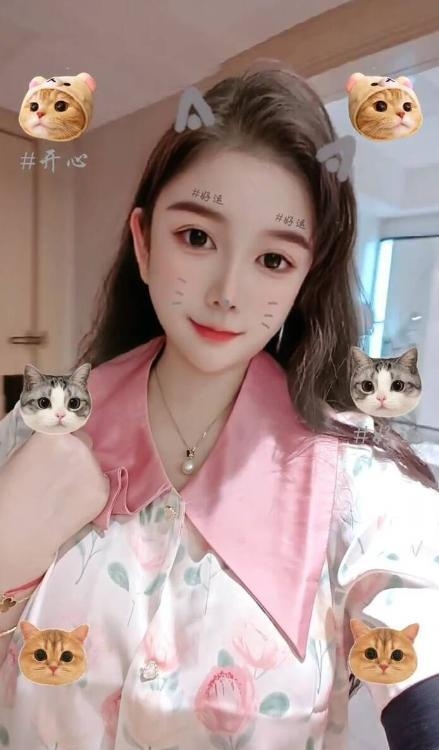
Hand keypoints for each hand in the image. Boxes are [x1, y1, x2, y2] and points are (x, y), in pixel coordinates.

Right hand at [0, 430, 109, 590]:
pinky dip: (91, 492)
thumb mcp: (22, 454)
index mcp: (55, 434)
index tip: (64, 439)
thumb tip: (58, 436)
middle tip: (59, 475)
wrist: (18, 531)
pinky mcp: (103, 491)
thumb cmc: (11, 492)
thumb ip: (45, 443)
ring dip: (84, 473)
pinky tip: (73, 505)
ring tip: (64, 494)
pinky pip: (101, 484)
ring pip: (93, 464)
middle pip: (84, 442)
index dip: (65, 434)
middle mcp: (79, 446)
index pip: (69, 422)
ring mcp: (94, 468)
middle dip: (75, 454)